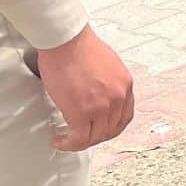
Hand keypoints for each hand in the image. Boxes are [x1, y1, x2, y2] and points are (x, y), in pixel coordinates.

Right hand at [36, 25, 134, 151]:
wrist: (66, 40)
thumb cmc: (78, 45)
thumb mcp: (106, 63)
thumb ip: (107, 82)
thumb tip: (96, 92)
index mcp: (124, 84)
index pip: (124, 116)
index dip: (111, 127)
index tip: (99, 128)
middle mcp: (117, 97)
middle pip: (111, 129)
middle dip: (95, 136)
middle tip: (81, 136)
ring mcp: (101, 106)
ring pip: (94, 137)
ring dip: (80, 142)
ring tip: (68, 140)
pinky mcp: (81, 113)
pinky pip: (78, 139)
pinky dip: (68, 144)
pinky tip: (60, 140)